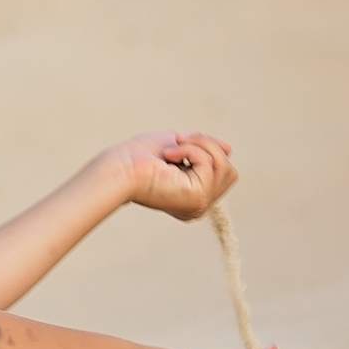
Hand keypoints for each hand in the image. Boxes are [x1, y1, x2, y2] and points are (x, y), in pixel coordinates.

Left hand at [106, 132, 236, 221]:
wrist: (119, 167)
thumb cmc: (139, 157)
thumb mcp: (179, 145)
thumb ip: (203, 148)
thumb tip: (229, 149)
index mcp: (193, 197)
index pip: (223, 173)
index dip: (208, 151)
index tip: (179, 143)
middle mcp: (198, 206)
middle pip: (229, 170)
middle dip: (207, 146)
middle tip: (176, 142)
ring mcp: (199, 205)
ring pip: (223, 166)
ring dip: (198, 146)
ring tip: (171, 149)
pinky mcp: (197, 198)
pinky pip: (209, 165)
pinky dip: (190, 151)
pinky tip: (168, 156)